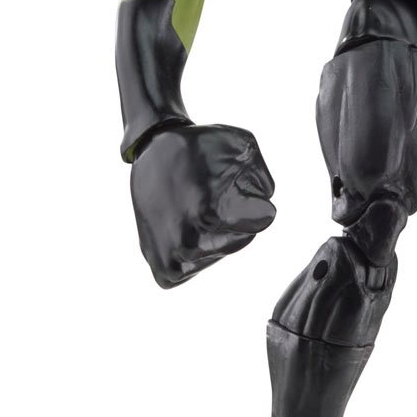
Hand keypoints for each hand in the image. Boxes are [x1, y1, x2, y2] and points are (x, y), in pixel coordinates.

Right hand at [130, 124, 275, 287]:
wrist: (152, 150)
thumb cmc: (199, 147)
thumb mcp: (241, 146)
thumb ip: (263, 178)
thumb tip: (264, 205)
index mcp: (208, 212)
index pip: (262, 219)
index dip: (256, 198)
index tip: (238, 187)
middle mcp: (186, 241)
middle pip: (241, 238)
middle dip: (236, 216)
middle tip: (212, 195)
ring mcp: (171, 257)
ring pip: (218, 253)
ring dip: (216, 234)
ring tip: (197, 208)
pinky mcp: (160, 267)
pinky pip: (193, 270)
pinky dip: (196, 252)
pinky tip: (187, 228)